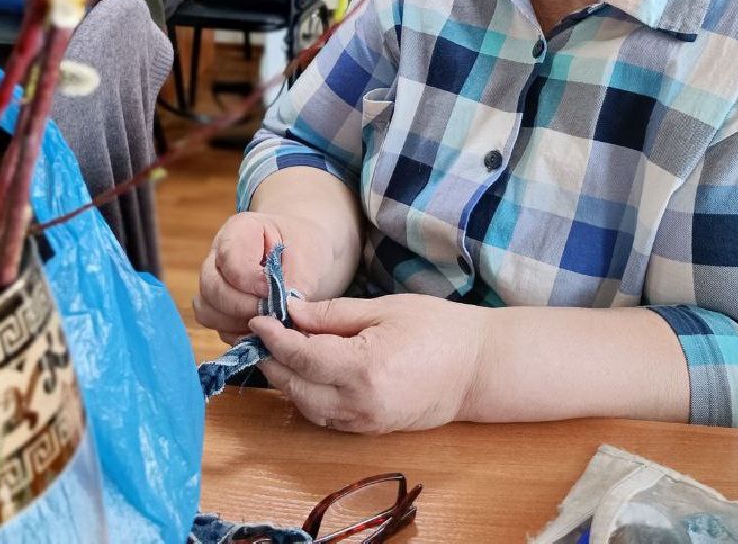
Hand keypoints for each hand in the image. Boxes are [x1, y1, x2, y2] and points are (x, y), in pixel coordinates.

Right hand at [191, 211, 333, 344]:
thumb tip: (281, 312)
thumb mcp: (307, 256)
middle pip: (212, 288)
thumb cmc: (305, 250)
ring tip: (271, 321)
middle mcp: (217, 257)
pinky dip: (239, 334)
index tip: (277, 291)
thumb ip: (293, 282)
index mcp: (238, 231)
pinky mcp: (217, 310)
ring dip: (239, 323)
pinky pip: (218, 328)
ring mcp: (213, 284)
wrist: (305, 258)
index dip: (251, 281)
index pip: (229, 258)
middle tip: (274, 313)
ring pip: (208, 311)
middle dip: (244, 306)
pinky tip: (264, 329)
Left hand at [250, 294, 486, 433]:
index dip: (273, 337)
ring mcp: (365, 422)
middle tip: (260, 335)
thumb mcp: (385, 308)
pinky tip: (307, 372)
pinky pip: (325, 416)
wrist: (479, 368)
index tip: (258, 319)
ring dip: (287, 381)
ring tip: (279, 352)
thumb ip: (333, 314)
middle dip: (272, 361)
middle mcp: (359, 403)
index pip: (300, 356)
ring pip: (306, 406)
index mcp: (363, 368)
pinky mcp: (371, 429)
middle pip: (295, 387)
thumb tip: (291, 312)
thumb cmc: (439, 329)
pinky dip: (308, 396)